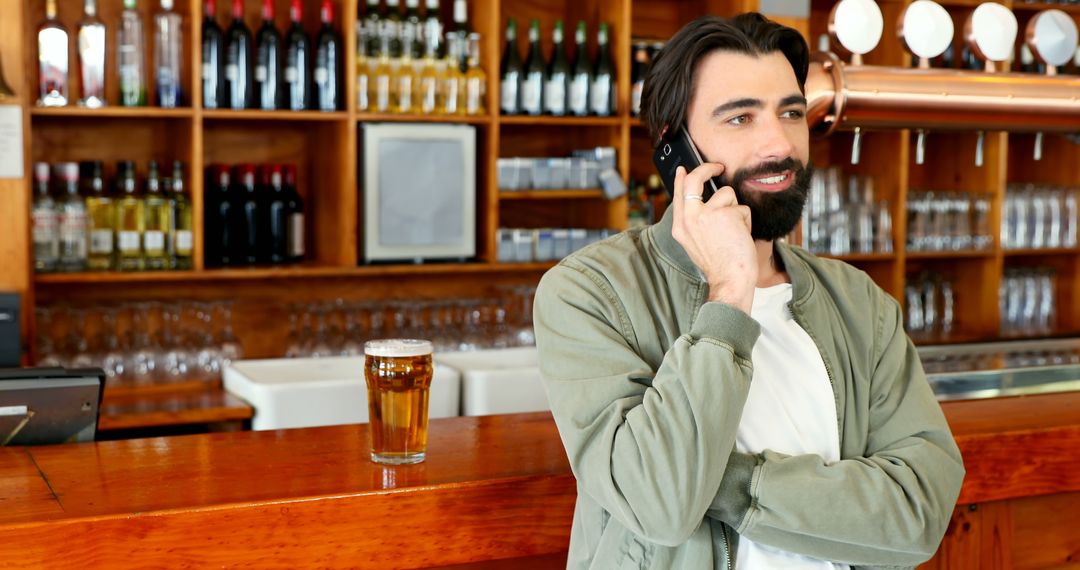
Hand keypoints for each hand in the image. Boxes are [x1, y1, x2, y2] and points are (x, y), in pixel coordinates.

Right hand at [671, 164, 756, 312]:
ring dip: (735, 209)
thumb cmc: (718, 264)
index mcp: (680, 226)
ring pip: (726, 194)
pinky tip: (741, 235)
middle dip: (708, 169)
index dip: (681, 178)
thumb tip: (704, 198)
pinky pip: (741, 207)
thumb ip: (695, 220)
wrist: (730, 279)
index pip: (678, 194)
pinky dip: (746, 220)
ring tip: (734, 230)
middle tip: (718, 167)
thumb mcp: (695, 242)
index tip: (684, 169)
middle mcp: (689, 218)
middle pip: (694, 180)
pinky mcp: (725, 214)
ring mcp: (705, 214)